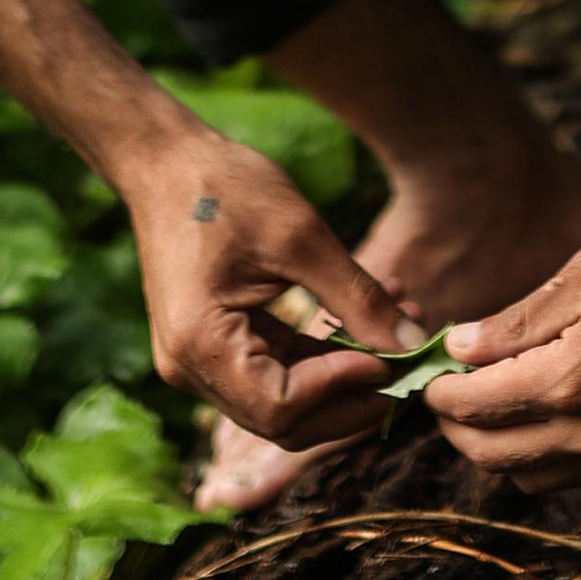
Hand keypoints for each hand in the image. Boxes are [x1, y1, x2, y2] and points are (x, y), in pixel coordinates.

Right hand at [123, 128, 424, 448]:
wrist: (167, 161)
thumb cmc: (225, 187)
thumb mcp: (301, 236)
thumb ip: (357, 297)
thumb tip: (413, 342)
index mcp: (200, 344)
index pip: (281, 407)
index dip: (343, 390)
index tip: (392, 356)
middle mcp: (191, 368)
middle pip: (283, 418)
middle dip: (352, 395)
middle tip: (408, 361)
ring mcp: (199, 361)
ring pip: (284, 399)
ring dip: (344, 373)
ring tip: (400, 327)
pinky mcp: (215, 345)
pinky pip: (274, 370)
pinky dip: (322, 354)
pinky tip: (367, 319)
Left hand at [424, 210, 580, 492]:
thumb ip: (517, 321)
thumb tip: (459, 349)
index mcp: (568, 381)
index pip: (473, 406)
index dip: (437, 391)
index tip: (426, 371)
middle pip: (491, 457)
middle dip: (456, 428)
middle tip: (446, 392)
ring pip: (529, 479)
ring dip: (498, 450)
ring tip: (492, 403)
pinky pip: (573, 478)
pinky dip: (542, 457)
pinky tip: (543, 412)